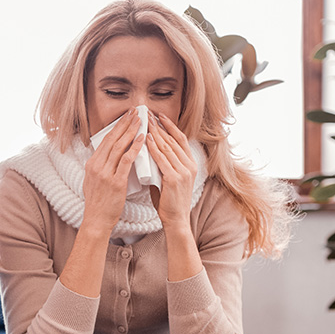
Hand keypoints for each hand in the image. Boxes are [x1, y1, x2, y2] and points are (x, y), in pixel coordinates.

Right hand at [81, 108, 145, 234]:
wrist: (97, 220)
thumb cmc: (98, 203)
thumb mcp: (93, 181)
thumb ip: (100, 168)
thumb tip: (107, 156)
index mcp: (91, 165)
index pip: (105, 141)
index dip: (116, 127)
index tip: (126, 117)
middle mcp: (96, 166)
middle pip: (112, 140)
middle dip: (124, 124)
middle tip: (135, 112)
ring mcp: (105, 174)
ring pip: (119, 147)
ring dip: (131, 132)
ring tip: (141, 120)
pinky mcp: (115, 182)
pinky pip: (126, 161)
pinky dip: (135, 148)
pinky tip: (142, 139)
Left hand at [145, 113, 197, 229]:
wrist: (175, 220)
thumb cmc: (168, 202)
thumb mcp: (167, 179)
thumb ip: (161, 166)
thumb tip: (147, 154)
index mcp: (190, 164)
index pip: (180, 139)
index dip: (169, 126)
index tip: (159, 115)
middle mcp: (189, 165)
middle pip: (173, 139)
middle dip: (160, 125)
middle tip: (148, 113)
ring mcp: (183, 171)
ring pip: (168, 146)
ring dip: (155, 132)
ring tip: (145, 121)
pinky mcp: (174, 179)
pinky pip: (162, 159)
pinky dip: (154, 148)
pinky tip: (147, 139)